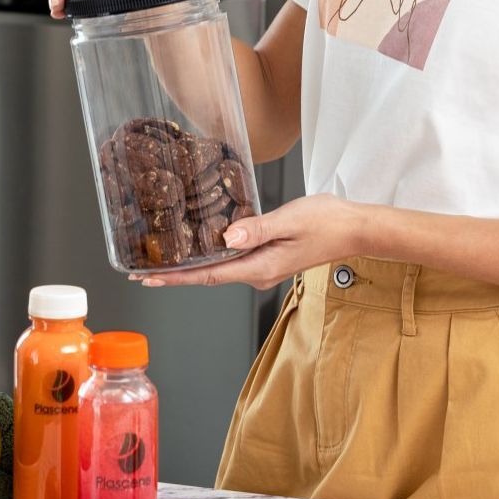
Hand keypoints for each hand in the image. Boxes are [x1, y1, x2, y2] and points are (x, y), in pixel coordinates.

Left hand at [136, 195, 368, 288]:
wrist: (355, 229)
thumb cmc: (328, 222)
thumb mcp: (290, 220)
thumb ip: (257, 229)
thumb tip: (226, 238)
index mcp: (260, 267)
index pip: (208, 276)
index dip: (175, 278)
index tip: (148, 278)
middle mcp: (258, 273)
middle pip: (208, 275)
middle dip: (175, 273)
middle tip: (142, 269)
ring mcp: (262, 268)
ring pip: (220, 267)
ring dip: (191, 264)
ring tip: (161, 258)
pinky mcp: (267, 258)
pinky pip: (233, 259)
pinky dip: (211, 255)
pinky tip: (198, 245)